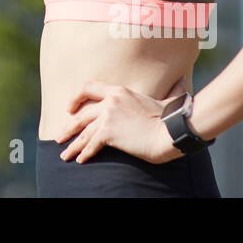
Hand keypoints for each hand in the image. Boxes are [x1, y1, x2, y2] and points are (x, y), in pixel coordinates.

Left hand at [54, 79, 186, 165]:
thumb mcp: (165, 100)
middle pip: (82, 114)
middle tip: (60, 136)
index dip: (76, 98)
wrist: (170, 131)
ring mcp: (107, 116)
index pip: (89, 88)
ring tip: (64, 155)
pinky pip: (91, 144)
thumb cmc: (171, 118)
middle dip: (69, 127)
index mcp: (119, 91)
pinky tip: (80, 160)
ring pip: (83, 132)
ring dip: (73, 145)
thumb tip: (183, 82)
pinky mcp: (108, 132)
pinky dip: (85, 153)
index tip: (70, 109)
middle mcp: (109, 101)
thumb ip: (169, 91)